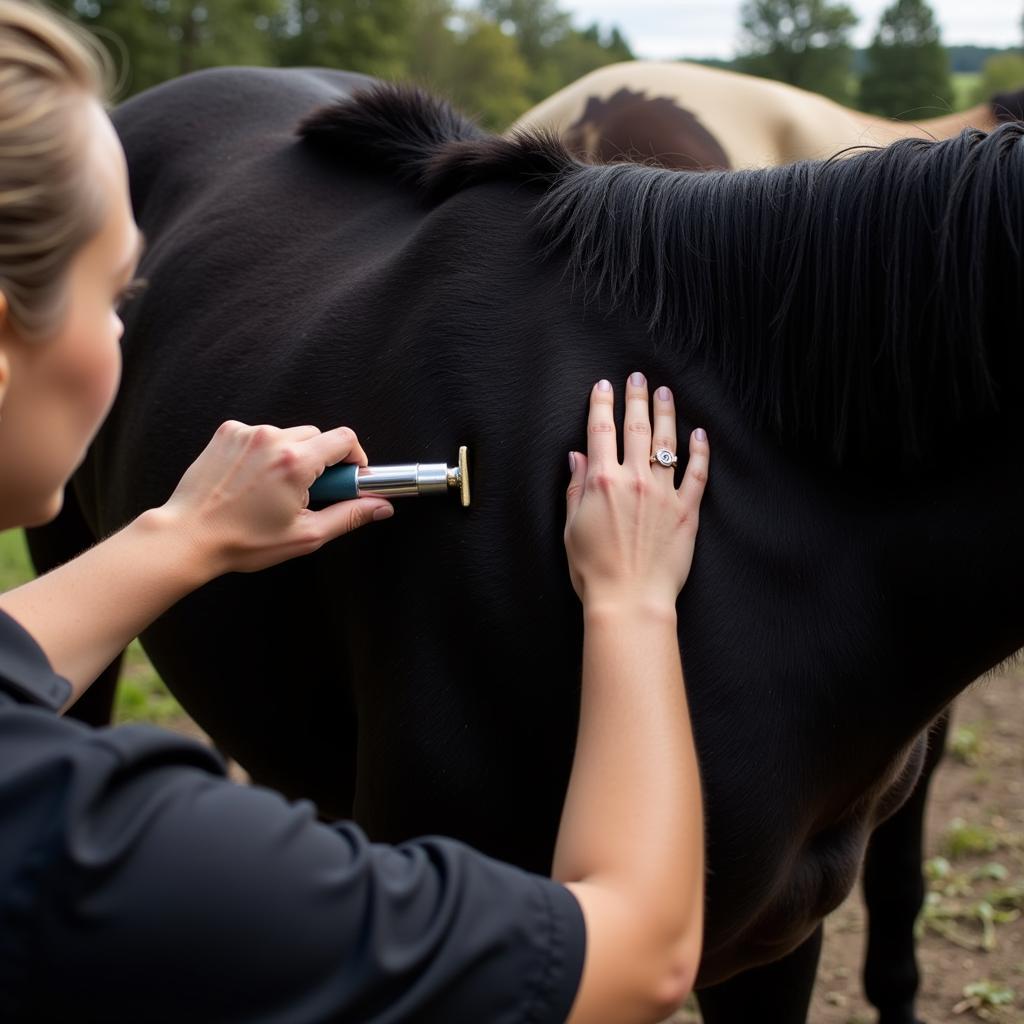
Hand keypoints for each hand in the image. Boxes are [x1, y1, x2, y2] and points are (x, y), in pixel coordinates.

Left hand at [161, 420, 393, 575]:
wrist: (188, 536)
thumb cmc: (242, 541)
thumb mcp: (305, 535)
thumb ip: (349, 516)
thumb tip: (380, 506)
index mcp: (295, 463)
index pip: (344, 440)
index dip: (354, 459)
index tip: (350, 477)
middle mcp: (272, 439)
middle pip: (318, 437)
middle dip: (321, 462)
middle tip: (308, 494)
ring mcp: (247, 432)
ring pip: (290, 435)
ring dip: (293, 457)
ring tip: (274, 491)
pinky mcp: (227, 432)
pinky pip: (262, 434)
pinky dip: (265, 452)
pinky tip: (253, 480)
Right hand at [564, 373, 708, 613]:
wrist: (629, 600)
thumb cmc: (593, 570)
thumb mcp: (571, 528)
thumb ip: (575, 488)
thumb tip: (577, 457)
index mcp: (601, 482)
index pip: (600, 431)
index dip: (601, 405)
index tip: (604, 386)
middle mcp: (634, 480)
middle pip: (635, 428)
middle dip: (635, 399)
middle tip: (638, 378)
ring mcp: (663, 494)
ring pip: (667, 443)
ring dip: (665, 414)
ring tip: (664, 394)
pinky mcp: (686, 511)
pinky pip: (696, 473)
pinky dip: (699, 451)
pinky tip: (699, 434)